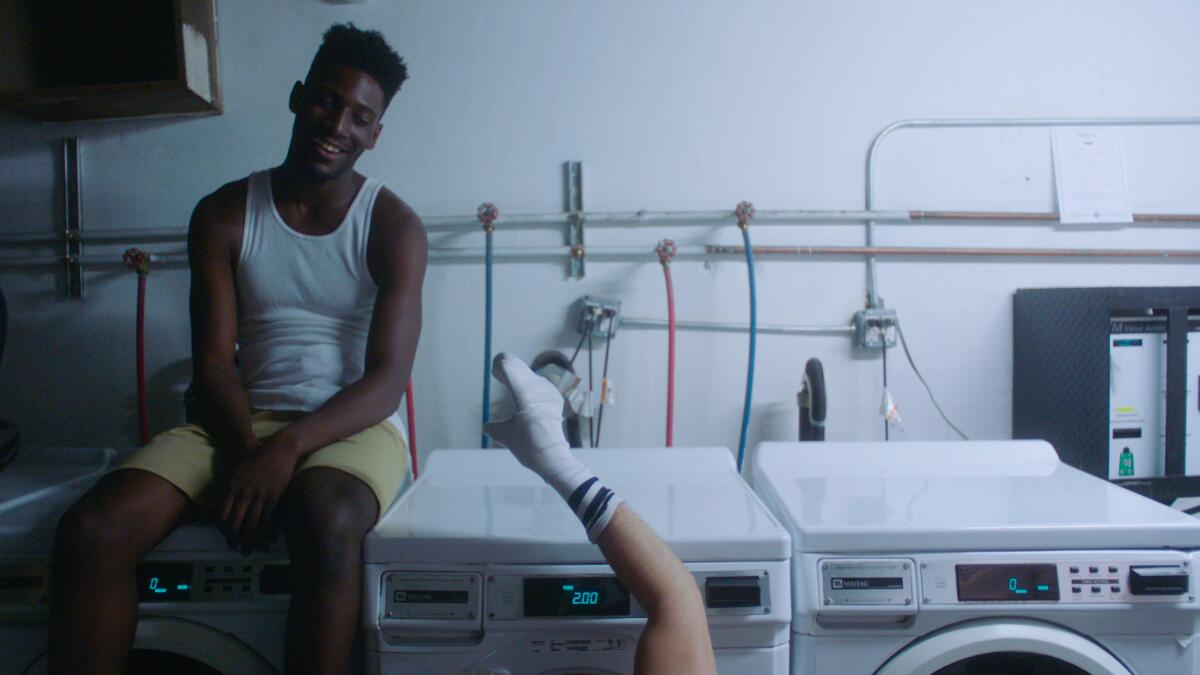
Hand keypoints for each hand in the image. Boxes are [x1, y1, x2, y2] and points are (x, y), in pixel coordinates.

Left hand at [218, 434, 297, 553]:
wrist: (279, 449)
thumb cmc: (257, 457)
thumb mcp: (236, 469)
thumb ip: (228, 486)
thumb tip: (221, 503)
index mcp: (231, 486)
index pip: (222, 515)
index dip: (223, 529)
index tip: (226, 536)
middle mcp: (243, 493)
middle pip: (235, 523)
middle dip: (234, 540)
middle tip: (236, 548)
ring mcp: (259, 496)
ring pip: (251, 525)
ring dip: (249, 541)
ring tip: (249, 550)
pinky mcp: (274, 497)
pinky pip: (267, 520)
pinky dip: (266, 533)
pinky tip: (267, 540)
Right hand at [483, 353, 587, 498]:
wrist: (553, 456)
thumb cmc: (527, 446)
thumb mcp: (504, 435)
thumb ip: (493, 426)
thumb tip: (488, 426)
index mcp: (524, 392)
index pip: (508, 364)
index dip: (498, 365)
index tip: (494, 371)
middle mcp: (538, 386)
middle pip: (517, 365)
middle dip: (505, 368)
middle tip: (497, 373)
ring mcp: (548, 390)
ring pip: (527, 373)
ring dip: (516, 375)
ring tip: (506, 382)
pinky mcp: (553, 397)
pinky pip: (536, 383)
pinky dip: (526, 384)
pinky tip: (522, 395)